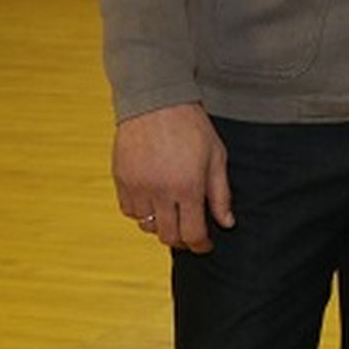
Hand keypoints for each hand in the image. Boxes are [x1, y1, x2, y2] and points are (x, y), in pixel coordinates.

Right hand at [113, 103, 232, 253]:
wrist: (156, 103)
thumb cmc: (191, 127)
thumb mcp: (216, 157)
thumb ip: (221, 194)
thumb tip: (227, 223)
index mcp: (188, 187)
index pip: (193, 233)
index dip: (201, 245)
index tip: (206, 245)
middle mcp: (160, 192)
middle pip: (168, 236)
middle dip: (182, 240)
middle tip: (190, 232)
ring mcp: (138, 187)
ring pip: (146, 226)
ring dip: (160, 225)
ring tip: (172, 211)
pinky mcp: (121, 181)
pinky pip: (129, 211)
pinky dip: (141, 212)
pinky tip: (153, 200)